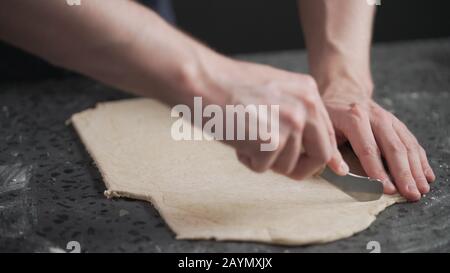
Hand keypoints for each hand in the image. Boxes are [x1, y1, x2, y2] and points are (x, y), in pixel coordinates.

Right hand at [195, 56, 348, 178]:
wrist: (201, 81)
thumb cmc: (227, 86)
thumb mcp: (273, 92)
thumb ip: (294, 115)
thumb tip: (305, 146)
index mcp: (308, 91)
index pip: (327, 134)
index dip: (318, 155)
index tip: (316, 167)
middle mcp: (306, 106)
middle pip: (321, 155)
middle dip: (299, 167)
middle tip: (275, 162)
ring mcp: (291, 123)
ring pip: (288, 166)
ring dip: (264, 160)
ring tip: (244, 136)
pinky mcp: (272, 141)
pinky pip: (264, 168)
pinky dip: (248, 160)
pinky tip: (236, 139)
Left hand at [321, 80, 434, 200]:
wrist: (344, 91)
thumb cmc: (330, 115)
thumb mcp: (324, 128)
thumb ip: (330, 150)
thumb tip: (341, 172)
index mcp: (354, 118)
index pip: (369, 149)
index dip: (378, 171)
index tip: (387, 189)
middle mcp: (376, 116)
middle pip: (393, 147)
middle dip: (404, 174)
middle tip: (411, 194)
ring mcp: (389, 119)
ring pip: (407, 144)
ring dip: (416, 169)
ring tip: (422, 189)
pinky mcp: (397, 123)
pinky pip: (412, 141)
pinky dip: (421, 159)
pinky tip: (427, 175)